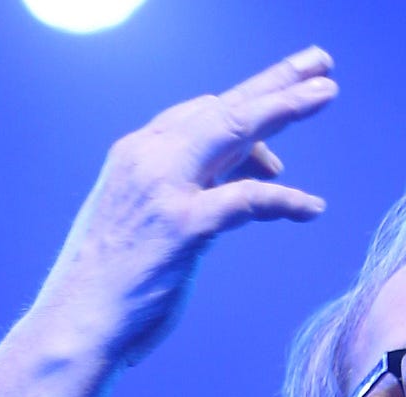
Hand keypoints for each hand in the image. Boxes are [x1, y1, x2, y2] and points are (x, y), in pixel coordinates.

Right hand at [0, 46, 336, 396]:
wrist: (77, 323)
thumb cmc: (115, 282)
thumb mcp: (148, 223)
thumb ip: (188, 195)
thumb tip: (244, 183)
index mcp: (136, 154)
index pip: (199, 113)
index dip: (246, 109)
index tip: (286, 105)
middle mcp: (148, 158)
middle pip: (223, 106)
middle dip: (275, 81)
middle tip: (321, 64)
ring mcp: (164, 188)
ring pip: (236, 130)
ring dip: (287, 107)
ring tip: (328, 91)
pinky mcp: (182, 226)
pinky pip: (248, 200)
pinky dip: (285, 200)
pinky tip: (312, 207)